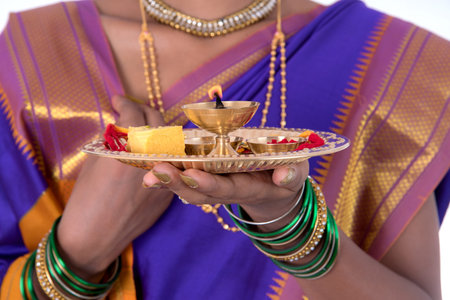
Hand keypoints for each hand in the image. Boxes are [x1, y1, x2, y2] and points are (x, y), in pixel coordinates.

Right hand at [56, 96, 172, 278]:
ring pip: (169, 139)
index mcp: (130, 145)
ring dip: (155, 130)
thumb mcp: (95, 159)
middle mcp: (154, 156)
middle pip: (155, 121)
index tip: (117, 101)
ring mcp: (167, 173)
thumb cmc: (88, 196)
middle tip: (130, 111)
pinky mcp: (171, 188)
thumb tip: (123, 120)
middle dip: (142, 111)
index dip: (124, 102)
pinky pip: (172, 160)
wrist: (97, 234)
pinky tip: (150, 151)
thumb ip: (112, 136)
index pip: (134, 111)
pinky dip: (162, 151)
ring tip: (141, 130)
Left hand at [142, 160, 308, 229]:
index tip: (191, 175)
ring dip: (166, 181)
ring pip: (187, 188)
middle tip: (156, 170)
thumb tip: (285, 175)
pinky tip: (147, 167)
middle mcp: (227, 191)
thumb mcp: (297, 173)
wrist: (275, 190)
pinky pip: (184, 180)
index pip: (226, 187)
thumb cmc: (287, 176)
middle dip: (177, 182)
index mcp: (248, 188)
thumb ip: (293, 174)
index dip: (209, 183)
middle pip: (199, 191)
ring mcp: (215, 187)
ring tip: (147, 171)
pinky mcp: (207, 180)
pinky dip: (166, 176)